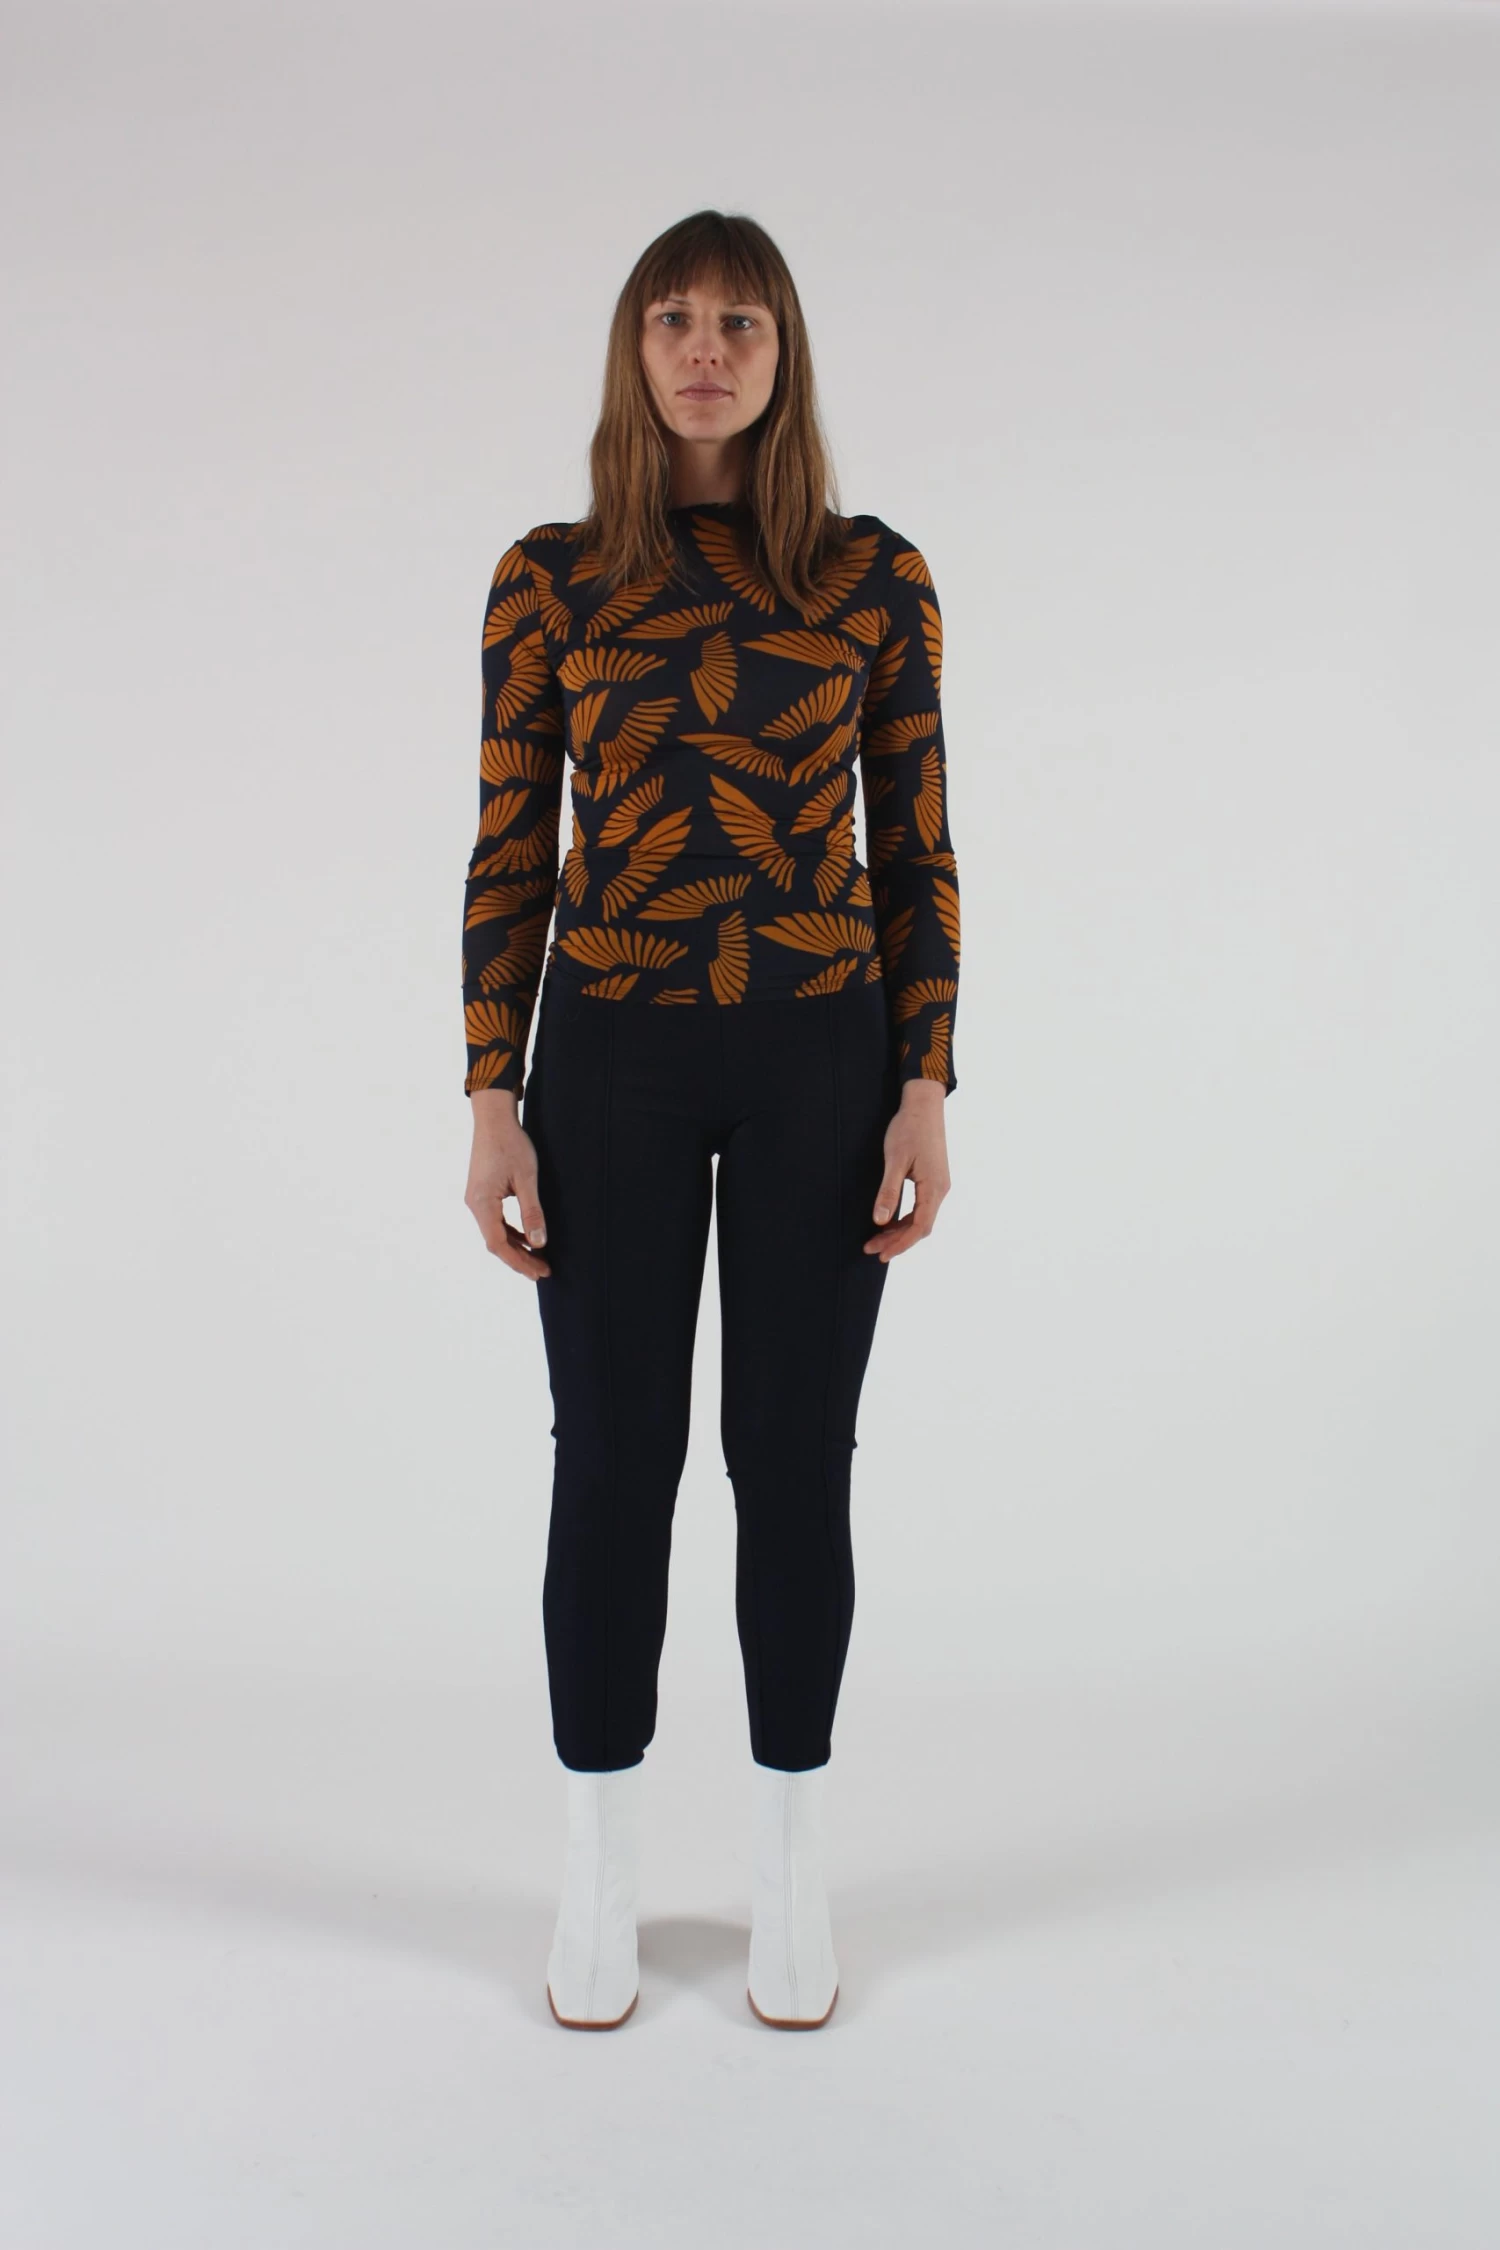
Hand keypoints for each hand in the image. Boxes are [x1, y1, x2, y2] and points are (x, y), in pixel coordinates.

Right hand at [464, 1089, 551, 1279]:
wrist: (493, 1119)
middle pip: (496, 1242)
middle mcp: (475, 1205)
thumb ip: (532, 1212)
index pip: (498, 1244)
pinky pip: (495, 1221)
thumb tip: (539, 1243)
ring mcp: (476, 1200)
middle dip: (519, 1259)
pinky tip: (527, 1238)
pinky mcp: (482, 1194)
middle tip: (543, 1271)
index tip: (540, 1271)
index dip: (519, 1261)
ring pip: (495, 1233)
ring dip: (516, 1247)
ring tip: (538, 1259)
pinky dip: (511, 1233)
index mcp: (482, 1203)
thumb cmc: (511, 1144)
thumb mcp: (527, 1178)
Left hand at [864, 1080, 950, 1260]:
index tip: (880, 1254)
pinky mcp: (933, 1178)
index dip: (900, 1244)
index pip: (919, 1227)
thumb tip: (880, 1221)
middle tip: (871, 1248)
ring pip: (921, 1217)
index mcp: (934, 1187)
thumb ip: (888, 1192)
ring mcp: (938, 1184)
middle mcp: (940, 1189)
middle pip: (921, 1226)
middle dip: (897, 1241)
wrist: (924, 1104)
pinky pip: (921, 1206)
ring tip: (876, 1238)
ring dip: (900, 1230)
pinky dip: (905, 1217)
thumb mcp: (895, 1160)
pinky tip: (889, 1220)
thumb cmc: (909, 1129)